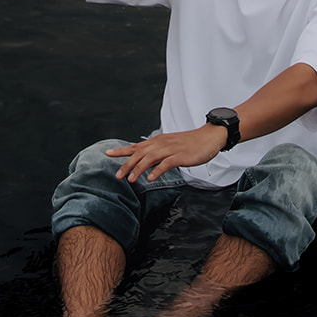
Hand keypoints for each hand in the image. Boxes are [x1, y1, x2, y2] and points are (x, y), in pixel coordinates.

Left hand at [106, 126, 224, 182]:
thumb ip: (158, 153)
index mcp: (158, 142)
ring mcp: (171, 149)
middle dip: (127, 164)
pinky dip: (157, 170)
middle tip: (117, 176)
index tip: (107, 153)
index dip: (122, 150)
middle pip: (140, 153)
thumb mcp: (170, 146)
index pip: (136, 146)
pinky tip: (151, 178)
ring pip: (150, 158)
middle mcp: (161, 144)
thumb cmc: (190, 143)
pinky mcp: (180, 156)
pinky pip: (166, 163)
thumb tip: (146, 162)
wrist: (209, 137)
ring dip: (139, 169)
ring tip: (131, 179)